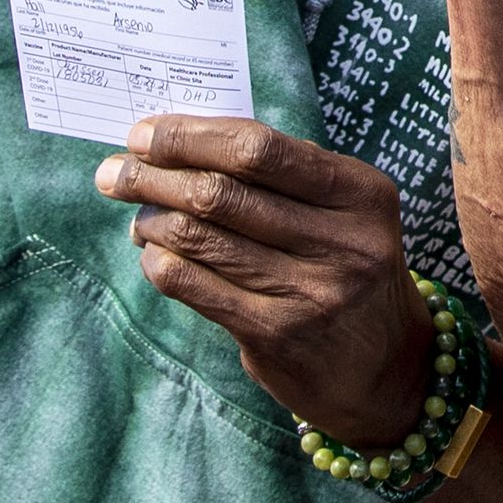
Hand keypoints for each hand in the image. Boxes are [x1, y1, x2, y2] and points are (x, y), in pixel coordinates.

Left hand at [101, 116, 432, 449]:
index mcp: (361, 194)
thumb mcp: (347, 213)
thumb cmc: (352, 272)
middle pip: (223, 192)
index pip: (261, 149)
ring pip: (199, 238)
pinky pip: (193, 285)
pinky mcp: (274, 335)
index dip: (191, 136)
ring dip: (151, 217)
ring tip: (134, 210)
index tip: (144, 132)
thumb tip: (190, 140)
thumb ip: (287, 174)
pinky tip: (153, 252)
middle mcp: (342, 241)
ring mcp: (308, 292)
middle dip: (154, 174)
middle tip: (114, 171)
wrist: (388, 370)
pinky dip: (160, 261)